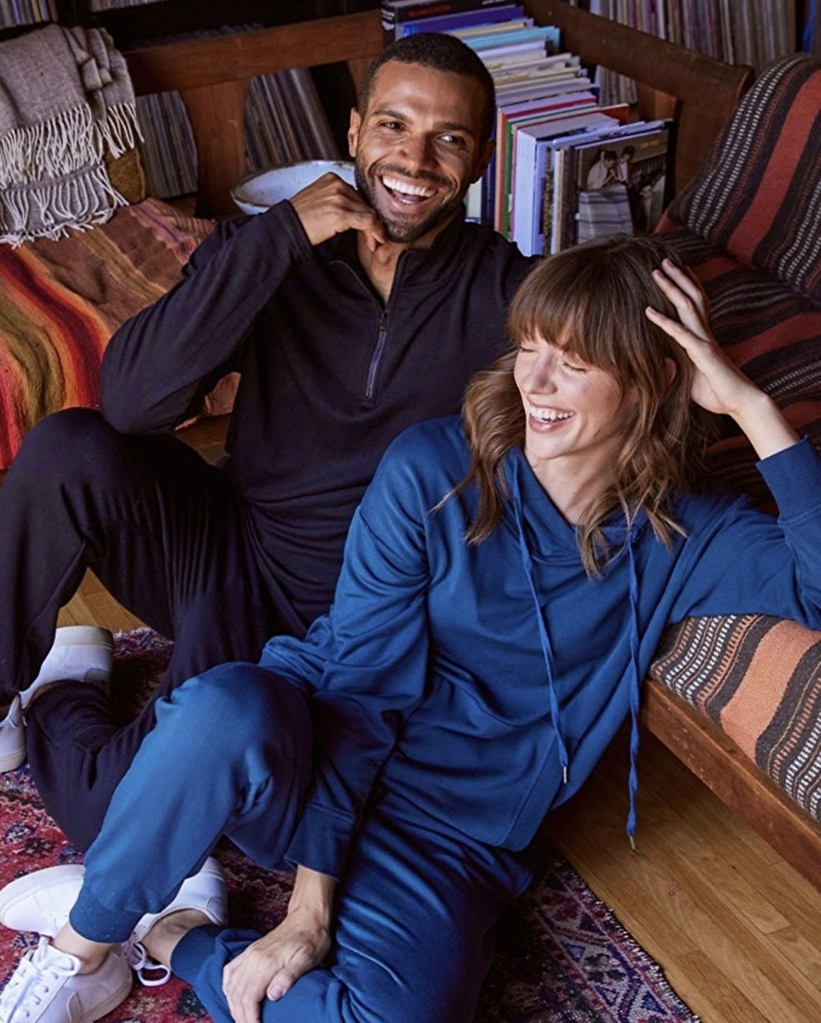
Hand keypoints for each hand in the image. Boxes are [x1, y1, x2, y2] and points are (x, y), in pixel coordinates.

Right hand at [221, 907, 330, 1022]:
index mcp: (266, 962)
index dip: (250, 1019)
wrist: (307, 916)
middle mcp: (253, 958)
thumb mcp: (308, 958)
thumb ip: (289, 976)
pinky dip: (228, 989)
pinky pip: (230, 972)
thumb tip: (272, 995)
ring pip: (231, 986)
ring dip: (234, 1007)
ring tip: (242, 1021)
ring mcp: (249, 954)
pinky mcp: (250, 952)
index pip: (249, 998)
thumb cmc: (312, 938)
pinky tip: (232, 999)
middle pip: (238, 996)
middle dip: (241, 1018)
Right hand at [289, 172, 386, 251]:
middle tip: (375, 239)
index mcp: (332, 179)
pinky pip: (367, 222)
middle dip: (372, 223)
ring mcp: (339, 198)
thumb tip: (357, 212)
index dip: (366, 213)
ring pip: (370, 213)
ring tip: (374, 242)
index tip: (370, 227)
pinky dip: (375, 232)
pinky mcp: (340, 213)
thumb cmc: (299, 219)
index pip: (358, 196)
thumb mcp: (319, 202)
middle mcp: (337, 184)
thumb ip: (337, 201)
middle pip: (365, 204)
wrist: (284, 229)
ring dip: (375, 230)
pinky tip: (375, 241)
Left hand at [645, 258, 758, 417]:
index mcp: (703, 338)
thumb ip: (677, 368)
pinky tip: (648, 311)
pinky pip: (681, 334)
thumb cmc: (717, 393)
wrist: (740, 403)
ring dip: (671, 288)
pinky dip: (663, 321)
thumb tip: (662, 362)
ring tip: (656, 271)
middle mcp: (705, 334)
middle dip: (678, 278)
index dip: (688, 286)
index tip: (677, 270)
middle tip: (663, 261)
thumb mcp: (691, 379)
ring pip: (687, 306)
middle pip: (691, 298)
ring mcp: (704, 341)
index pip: (696, 305)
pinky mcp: (702, 353)